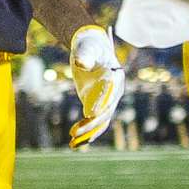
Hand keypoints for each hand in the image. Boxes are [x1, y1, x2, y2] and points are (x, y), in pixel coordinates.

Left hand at [66, 25, 124, 148]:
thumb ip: (85, 55)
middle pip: (105, 111)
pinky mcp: (97, 104)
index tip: (89, 113)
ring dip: (88, 133)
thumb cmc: (89, 45)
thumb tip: (81, 63)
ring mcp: (107, 99)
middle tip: (74, 132)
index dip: (100, 104)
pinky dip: (87, 132)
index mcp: (115, 76)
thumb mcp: (87, 47)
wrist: (89, 46)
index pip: (109, 94)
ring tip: (72, 143)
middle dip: (90, 123)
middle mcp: (114, 91)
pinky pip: (95, 122)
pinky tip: (75, 143)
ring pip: (101, 121)